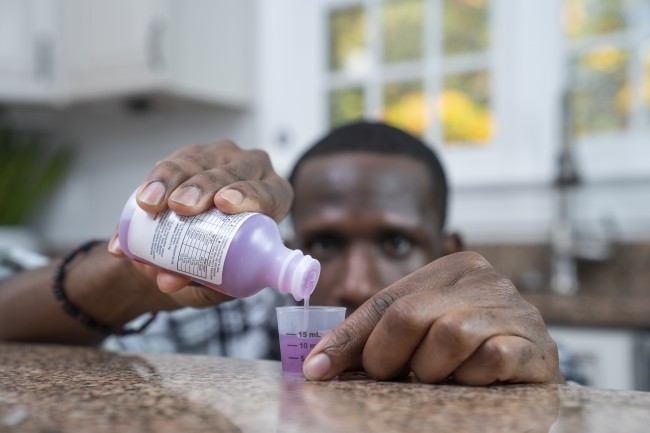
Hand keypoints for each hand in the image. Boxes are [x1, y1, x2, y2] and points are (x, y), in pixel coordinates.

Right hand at [108, 140, 292, 298]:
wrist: (193, 250)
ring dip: (171, 180)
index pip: (268, 193)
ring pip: (196, 161)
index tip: (223, 205)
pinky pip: (169, 164)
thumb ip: (199, 280)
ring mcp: (220, 159)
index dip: (249, 195)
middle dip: (204, 187)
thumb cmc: (222, 263)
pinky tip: (140, 200)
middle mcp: (251, 171)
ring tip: (152, 204)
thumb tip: (167, 281)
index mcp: (274, 199)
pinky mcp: (190, 156)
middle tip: (182, 207)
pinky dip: (153, 184)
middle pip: (230, 172)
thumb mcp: (220, 279)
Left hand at [303, 251, 561, 384]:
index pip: (387, 302)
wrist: (534, 368)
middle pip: (409, 315)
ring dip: (434, 369)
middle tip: (392, 378)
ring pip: (448, 336)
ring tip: (441, 377)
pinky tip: (474, 381)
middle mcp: (485, 279)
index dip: (349, 339)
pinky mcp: (538, 346)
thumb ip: (376, 339)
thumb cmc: (468, 352)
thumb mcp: (420, 333)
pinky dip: (472, 377)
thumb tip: (318, 366)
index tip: (318, 371)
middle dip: (388, 357)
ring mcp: (515, 310)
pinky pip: (490, 358)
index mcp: (452, 268)